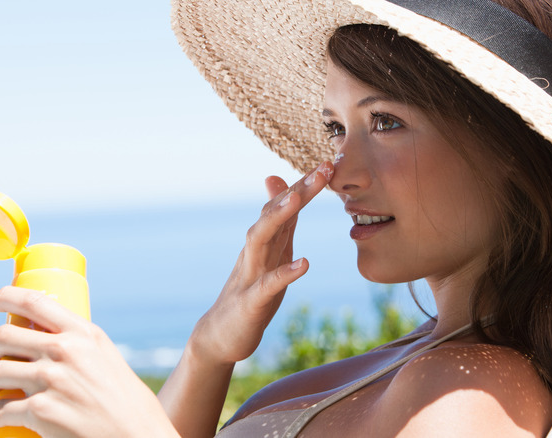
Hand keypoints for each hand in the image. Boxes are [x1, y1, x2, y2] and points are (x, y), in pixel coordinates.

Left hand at [0, 286, 178, 437]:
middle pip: (2, 337)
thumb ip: (80, 348)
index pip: (34, 302)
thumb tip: (47, 343)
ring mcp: (50, 381)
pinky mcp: (40, 412)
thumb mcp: (107, 359)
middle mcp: (65, 351)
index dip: (6, 296)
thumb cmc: (127, 403)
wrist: (138, 436)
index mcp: (83, 333)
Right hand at [188, 161, 333, 364]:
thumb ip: (280, 222)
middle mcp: (255, 251)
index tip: (331, 162)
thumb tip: (282, 184)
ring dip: (278, 218)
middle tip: (323, 169)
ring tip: (298, 199)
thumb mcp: (270, 254)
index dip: (306, 184)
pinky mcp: (251, 302)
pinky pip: (268, 285)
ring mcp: (250, 275)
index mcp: (264, 241)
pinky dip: (285, 273)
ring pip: (261, 239)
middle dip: (297, 190)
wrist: (220, 334)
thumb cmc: (250, 292)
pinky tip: (305, 264)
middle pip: (273, 213)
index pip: (284, 205)